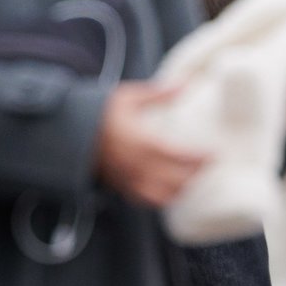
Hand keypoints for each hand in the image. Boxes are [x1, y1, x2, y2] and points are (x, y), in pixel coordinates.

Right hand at [96, 82, 209, 206]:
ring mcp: (131, 180)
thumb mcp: (129, 96)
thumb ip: (159, 93)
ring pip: (165, 196)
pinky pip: (149, 201)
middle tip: (207, 165)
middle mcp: (139, 166)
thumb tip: (185, 83)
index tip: (213, 154)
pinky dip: (164, 198)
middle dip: (196, 175)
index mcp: (143, 143)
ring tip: (192, 178)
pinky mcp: (123, 188)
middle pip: (177, 180)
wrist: (72, 133)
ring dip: (182, 189)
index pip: (180, 157)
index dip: (200, 159)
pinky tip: (172, 190)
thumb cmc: (101, 112)